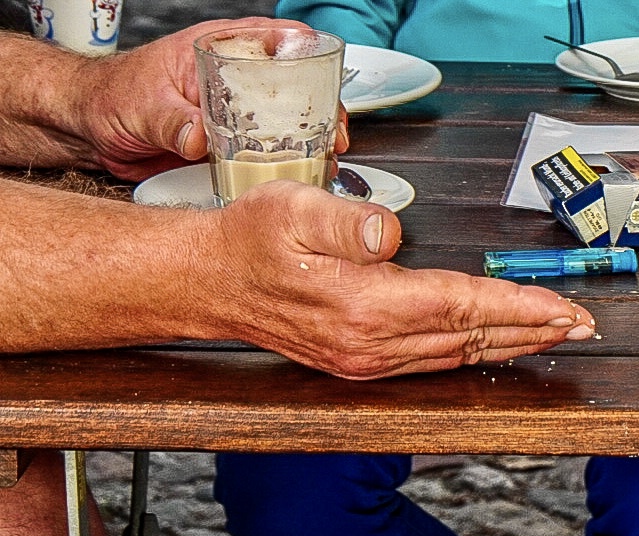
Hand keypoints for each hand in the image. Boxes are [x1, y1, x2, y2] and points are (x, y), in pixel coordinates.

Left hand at [70, 18, 347, 180]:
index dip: (306, 52)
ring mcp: (235, 114)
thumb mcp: (141, 104)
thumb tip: (199, 138)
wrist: (91, 130)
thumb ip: (171, 122)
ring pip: (285, 124)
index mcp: (216, 52)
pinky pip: (264, 155)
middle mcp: (232, 81)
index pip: (272, 38)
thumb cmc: (111, 97)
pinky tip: (297, 178)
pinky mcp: (230, 146)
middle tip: (332, 132)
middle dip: (320, 109)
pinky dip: (285, 167)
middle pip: (293, 87)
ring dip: (309, 143)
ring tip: (324, 160)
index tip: (324, 72)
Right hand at [191, 182, 595, 378]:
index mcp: (362, 305)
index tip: (563, 307)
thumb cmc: (248, 240)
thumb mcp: (290, 208)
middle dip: (533, 331)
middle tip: (582, 325)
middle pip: (471, 338)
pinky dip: (473, 353)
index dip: (518, 307)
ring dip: (510, 345)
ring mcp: (366, 361)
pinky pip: (433, 362)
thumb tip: (390, 235)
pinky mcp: (361, 363)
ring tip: (554, 335)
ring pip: (457, 355)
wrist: (208, 282)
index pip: (461, 306)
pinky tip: (494, 346)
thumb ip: (347, 223)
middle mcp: (370, 344)